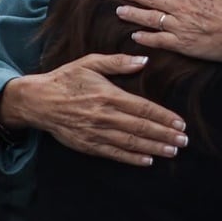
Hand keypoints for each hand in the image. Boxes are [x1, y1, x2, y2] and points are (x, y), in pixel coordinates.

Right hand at [0, 54, 187, 166]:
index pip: (143, 108)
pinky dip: (132, 158)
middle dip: (165, 135)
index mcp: (108, 95)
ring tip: (172, 151)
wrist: (38, 101)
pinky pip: (114, 153)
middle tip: (183, 141)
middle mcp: (104, 116)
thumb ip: (117, 62)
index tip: (180, 123)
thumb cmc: (66, 79)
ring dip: (154, 148)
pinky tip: (147, 160)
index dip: (164, 117)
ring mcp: (96, 132)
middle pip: (141, 128)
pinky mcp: (87, 144)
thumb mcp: (90, 63)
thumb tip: (143, 60)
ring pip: (131, 143)